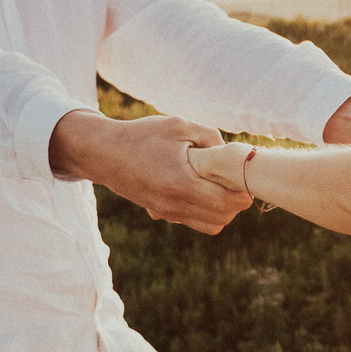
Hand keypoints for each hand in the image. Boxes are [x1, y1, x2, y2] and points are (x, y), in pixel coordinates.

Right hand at [49, 111, 250, 234]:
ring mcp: (166, 213)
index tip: (247, 178)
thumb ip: (210, 137)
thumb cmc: (142, 136)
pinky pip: (194, 222)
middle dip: (236, 204)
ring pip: (210, 226)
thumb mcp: (179, 126)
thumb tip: (232, 154)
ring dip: (223, 211)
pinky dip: (206, 212)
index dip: (243, 194)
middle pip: (222, 219)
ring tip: (222, 186)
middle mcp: (173, 205)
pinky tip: (203, 190)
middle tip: (238, 182)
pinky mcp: (161, 213)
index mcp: (180, 183)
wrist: (104, 153)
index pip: (225, 203)